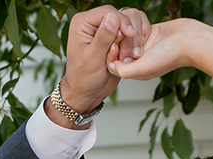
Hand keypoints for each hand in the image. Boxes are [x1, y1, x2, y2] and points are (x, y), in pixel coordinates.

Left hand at [55, 6, 150, 124]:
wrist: (87, 92)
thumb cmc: (83, 79)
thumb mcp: (92, 60)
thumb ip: (102, 39)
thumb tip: (112, 18)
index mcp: (82, 23)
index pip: (107, 12)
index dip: (121, 21)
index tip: (130, 34)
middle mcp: (92, 23)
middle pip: (119, 16)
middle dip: (125, 34)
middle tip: (124, 53)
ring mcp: (103, 30)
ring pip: (126, 25)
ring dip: (129, 42)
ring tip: (123, 58)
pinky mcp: (112, 37)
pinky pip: (128, 35)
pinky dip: (130, 45)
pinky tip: (126, 58)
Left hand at [108, 18, 201, 81]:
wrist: (190, 40)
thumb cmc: (170, 56)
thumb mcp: (142, 68)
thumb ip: (123, 70)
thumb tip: (110, 65)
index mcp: (133, 70)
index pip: (111, 61)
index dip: (111, 52)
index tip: (115, 45)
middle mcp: (136, 58)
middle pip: (117, 45)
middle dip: (123, 41)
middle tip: (135, 42)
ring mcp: (142, 43)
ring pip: (125, 32)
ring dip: (133, 32)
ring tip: (144, 37)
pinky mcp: (148, 31)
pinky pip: (135, 23)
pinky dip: (140, 24)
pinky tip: (149, 30)